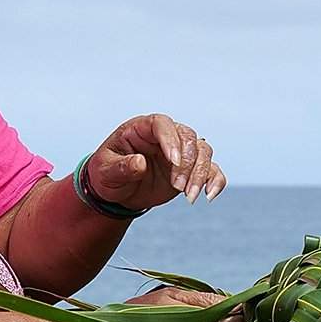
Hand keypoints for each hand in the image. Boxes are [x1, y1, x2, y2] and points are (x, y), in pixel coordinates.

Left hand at [85, 114, 226, 209]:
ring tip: (189, 197)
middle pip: (188, 137)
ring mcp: (180, 152)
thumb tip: (139, 163)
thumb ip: (121, 167)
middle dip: (187, 163)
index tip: (174, 161)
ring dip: (201, 174)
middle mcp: (165, 136)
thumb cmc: (106, 175)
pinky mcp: (190, 169)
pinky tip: (208, 196)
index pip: (162, 124)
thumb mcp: (105, 172)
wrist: (117, 192)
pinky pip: (212, 169)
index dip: (170, 139)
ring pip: (203, 152)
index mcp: (142, 128)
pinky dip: (215, 180)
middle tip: (178, 187)